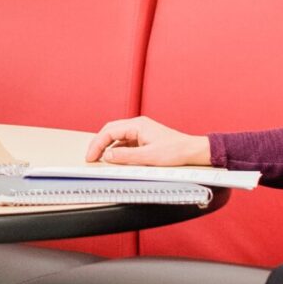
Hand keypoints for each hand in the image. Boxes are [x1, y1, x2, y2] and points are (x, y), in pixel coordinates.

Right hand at [84, 116, 210, 166]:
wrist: (192, 151)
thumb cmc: (175, 151)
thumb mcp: (149, 157)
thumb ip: (126, 156)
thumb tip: (107, 156)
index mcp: (137, 125)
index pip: (109, 131)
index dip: (97, 144)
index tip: (90, 157)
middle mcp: (137, 125)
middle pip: (110, 131)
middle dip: (98, 144)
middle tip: (90, 157)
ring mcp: (140, 131)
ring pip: (116, 136)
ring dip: (106, 146)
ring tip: (99, 158)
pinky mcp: (143, 138)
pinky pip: (124, 141)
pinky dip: (116, 149)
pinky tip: (115, 158)